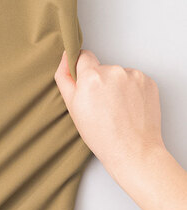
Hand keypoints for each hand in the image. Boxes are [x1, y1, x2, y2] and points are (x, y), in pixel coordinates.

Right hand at [54, 49, 164, 180]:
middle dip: (98, 83)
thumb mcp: (73, 109)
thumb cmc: (102, 136)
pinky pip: (134, 80)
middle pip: (101, 68)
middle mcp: (113, 71)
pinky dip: (130, 91)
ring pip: (118, 75)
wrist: (132, 150)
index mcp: (91, 77)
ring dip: (115, 87)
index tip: (84, 86)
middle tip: (100, 107)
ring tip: (116, 110)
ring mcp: (133, 75)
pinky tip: (128, 108)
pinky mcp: (148, 81)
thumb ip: (65, 79)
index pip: (82, 56)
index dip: (81, 71)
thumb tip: (64, 58)